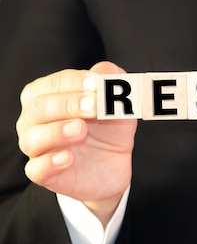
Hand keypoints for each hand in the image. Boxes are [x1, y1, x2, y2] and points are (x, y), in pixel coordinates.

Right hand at [16, 61, 136, 224]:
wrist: (114, 165)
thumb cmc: (108, 128)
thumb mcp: (118, 104)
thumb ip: (112, 83)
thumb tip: (105, 71)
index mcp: (49, 95)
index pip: (54, 84)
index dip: (75, 82)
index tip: (97, 84)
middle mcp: (35, 120)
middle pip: (38, 108)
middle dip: (67, 104)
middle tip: (94, 105)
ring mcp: (38, 148)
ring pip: (32, 138)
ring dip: (56, 132)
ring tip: (81, 130)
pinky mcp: (44, 173)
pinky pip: (36, 168)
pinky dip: (49, 163)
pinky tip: (67, 158)